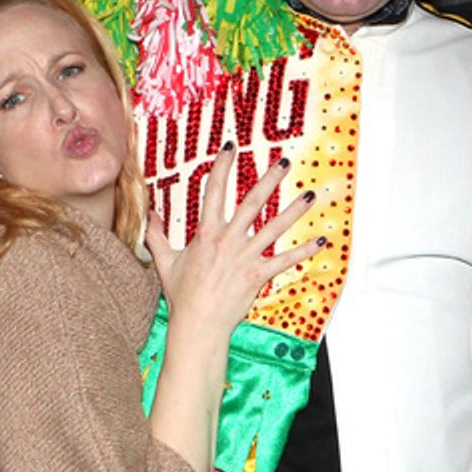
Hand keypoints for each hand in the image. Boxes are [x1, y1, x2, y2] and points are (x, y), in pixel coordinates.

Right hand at [145, 147, 324, 337]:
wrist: (198, 323)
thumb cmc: (182, 295)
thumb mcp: (165, 261)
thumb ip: (157, 235)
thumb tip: (149, 216)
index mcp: (207, 233)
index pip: (214, 191)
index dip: (222, 166)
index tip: (231, 147)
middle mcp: (229, 240)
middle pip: (252, 202)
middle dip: (269, 180)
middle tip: (283, 162)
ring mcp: (246, 257)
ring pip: (274, 227)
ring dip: (294, 211)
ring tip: (309, 195)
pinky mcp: (258, 276)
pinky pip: (285, 260)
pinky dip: (304, 251)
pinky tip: (321, 241)